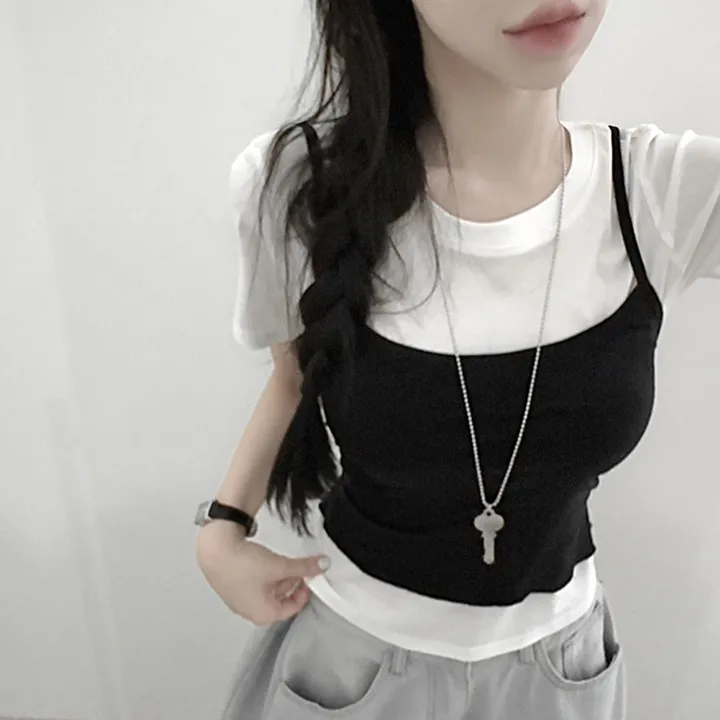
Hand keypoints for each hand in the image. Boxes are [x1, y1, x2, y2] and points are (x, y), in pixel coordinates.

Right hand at [196, 520, 329, 624]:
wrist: (214, 549)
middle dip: (291, 581)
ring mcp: (238, 599)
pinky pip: (254, 583)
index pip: (292, 608)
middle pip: (279, 599)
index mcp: (263, 615)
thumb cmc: (244, 565)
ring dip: (277, 576)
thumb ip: (304, 567)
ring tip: (280, 560)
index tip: (310, 576)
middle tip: (297, 566)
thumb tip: (324, 565)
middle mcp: (249, 611)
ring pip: (266, 590)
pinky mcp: (230, 585)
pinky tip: (263, 559)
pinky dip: (263, 573)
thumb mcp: (280, 566)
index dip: (305, 591)